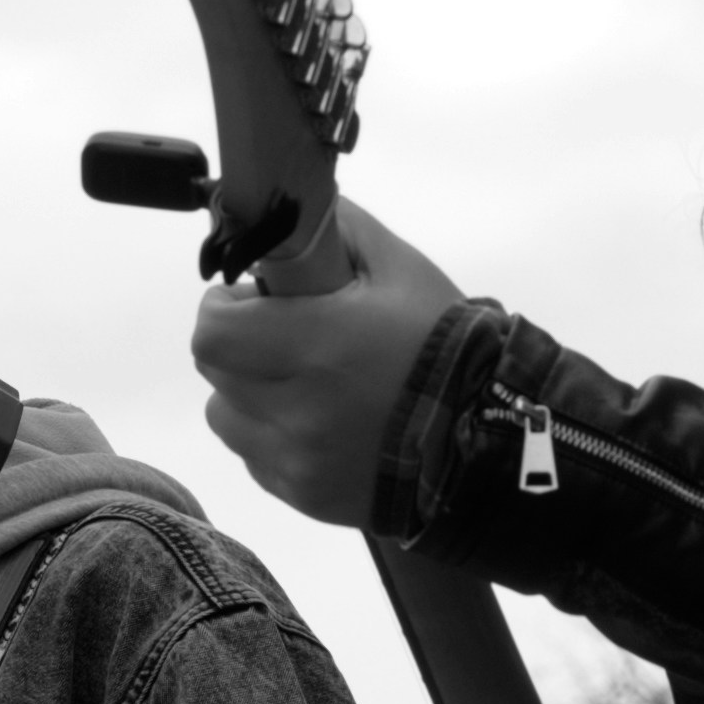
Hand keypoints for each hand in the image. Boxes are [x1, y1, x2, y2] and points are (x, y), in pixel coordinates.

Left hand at [189, 198, 469, 528]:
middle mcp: (299, 411)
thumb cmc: (448, 347)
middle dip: (240, 345)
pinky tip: (321, 423)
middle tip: (285, 336)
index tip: (255, 300)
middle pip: (216, 372)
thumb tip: (289, 206)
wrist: (490, 441)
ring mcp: (298, 461)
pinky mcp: (305, 496)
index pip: (214, 331)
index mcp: (318, 347)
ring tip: (303, 383)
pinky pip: (257, 459)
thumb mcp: (401, 270)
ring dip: (249, 394)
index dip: (226, 308)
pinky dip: (274, 437)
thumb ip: (338, 231)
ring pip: (228, 418)